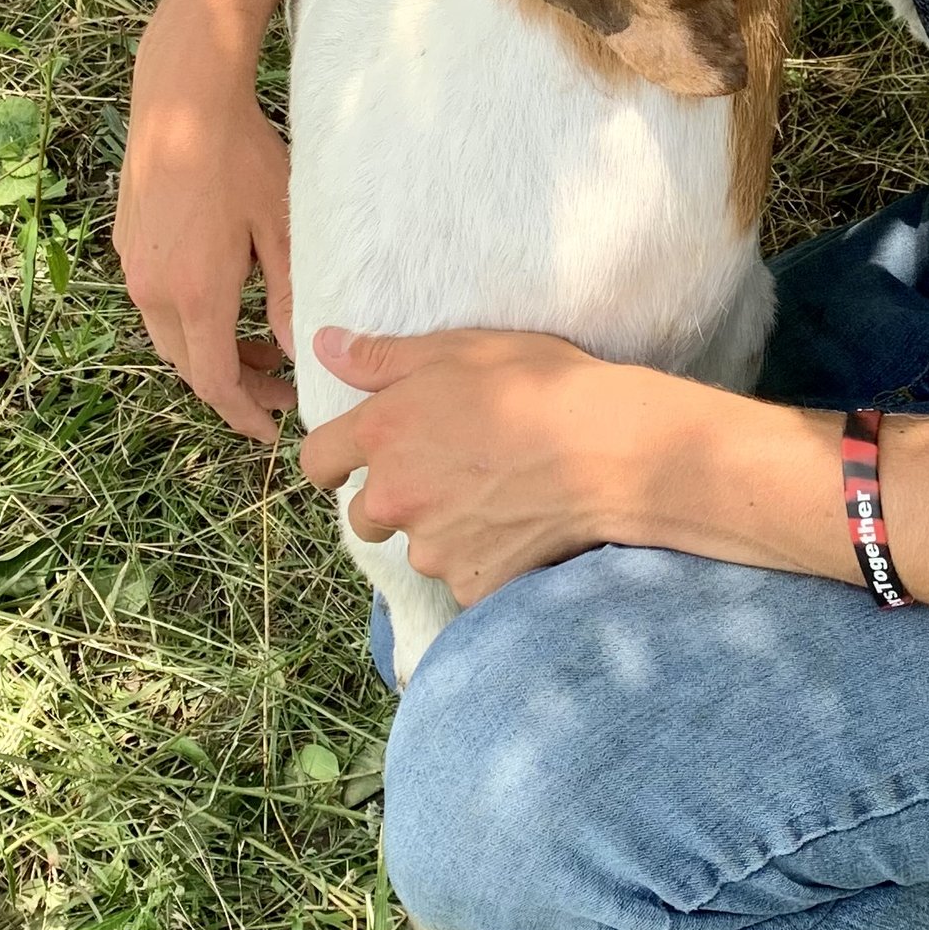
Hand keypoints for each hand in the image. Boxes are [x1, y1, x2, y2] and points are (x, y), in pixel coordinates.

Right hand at [114, 36, 294, 445]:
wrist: (182, 96)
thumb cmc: (242, 156)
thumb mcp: (281, 229)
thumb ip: (290, 297)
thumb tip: (299, 352)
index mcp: (195, 294)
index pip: (214, 382)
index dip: (243, 413)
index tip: (273, 429)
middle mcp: (153, 289)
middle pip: (188, 365)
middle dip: (233, 385)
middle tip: (279, 386)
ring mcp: (133, 266)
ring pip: (168, 336)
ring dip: (210, 351)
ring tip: (258, 345)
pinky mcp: (127, 243)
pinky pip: (156, 302)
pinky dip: (190, 319)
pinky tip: (225, 298)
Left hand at [297, 324, 676, 603]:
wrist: (611, 449)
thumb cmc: (541, 386)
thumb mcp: (459, 350)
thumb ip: (382, 357)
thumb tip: (323, 345)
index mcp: (383, 434)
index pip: (317, 461)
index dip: (332, 462)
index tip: (352, 462)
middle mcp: (395, 497)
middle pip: (365, 515)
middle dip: (395, 501)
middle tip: (452, 475)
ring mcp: (433, 548)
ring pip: (421, 547)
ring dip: (444, 531)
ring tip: (499, 499)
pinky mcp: (473, 584)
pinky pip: (467, 577)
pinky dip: (486, 559)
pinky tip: (522, 528)